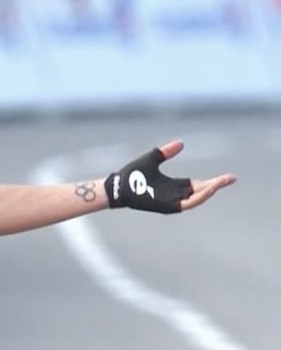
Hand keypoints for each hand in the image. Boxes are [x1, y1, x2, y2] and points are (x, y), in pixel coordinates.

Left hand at [104, 140, 236, 212]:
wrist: (118, 186)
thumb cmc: (131, 174)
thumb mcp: (152, 158)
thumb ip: (166, 151)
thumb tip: (181, 143)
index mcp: (174, 186)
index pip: (198, 185)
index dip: (213, 181)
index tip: (228, 177)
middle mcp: (175, 195)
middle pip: (202, 191)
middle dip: (217, 185)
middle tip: (232, 178)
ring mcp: (173, 202)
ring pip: (198, 198)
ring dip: (211, 190)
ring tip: (222, 182)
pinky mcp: (169, 207)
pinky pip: (188, 202)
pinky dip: (200, 196)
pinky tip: (209, 187)